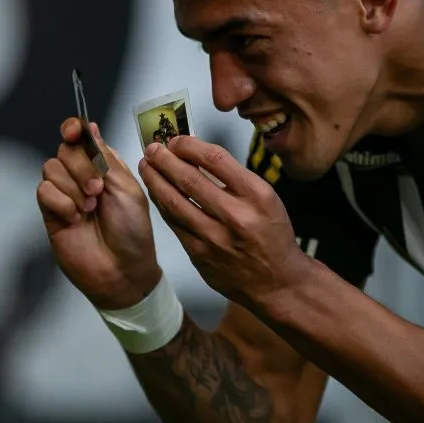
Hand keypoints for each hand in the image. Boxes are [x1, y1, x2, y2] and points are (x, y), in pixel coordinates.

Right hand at [37, 119, 160, 308]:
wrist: (122, 270)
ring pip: (51, 168)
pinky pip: (43, 191)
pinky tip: (75, 219)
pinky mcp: (51, 213)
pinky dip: (61, 202)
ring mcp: (66, 194)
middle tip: (98, 190)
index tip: (74, 132)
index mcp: (104, 166)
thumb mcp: (127, 188)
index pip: (80, 137)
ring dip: (73, 187)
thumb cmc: (132, 231)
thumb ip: (105, 157)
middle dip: (81, 166)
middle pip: (65, 149)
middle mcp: (82, 177)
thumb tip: (90, 126)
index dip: (73, 130)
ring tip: (90, 209)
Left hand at [137, 135, 310, 311]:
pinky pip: (174, 223)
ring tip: (146, 166)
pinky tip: (156, 192)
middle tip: (153, 148)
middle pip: (189, 178)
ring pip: (174, 202)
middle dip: (165, 159)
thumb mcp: (267, 198)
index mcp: (257, 195)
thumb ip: (234, 178)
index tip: (177, 140)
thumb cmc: (271, 235)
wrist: (276, 282)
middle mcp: (236, 216)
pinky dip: (162, 204)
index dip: (189, 145)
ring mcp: (215, 238)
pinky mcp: (199, 255)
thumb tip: (195, 154)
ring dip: (155, 180)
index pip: (215, 159)